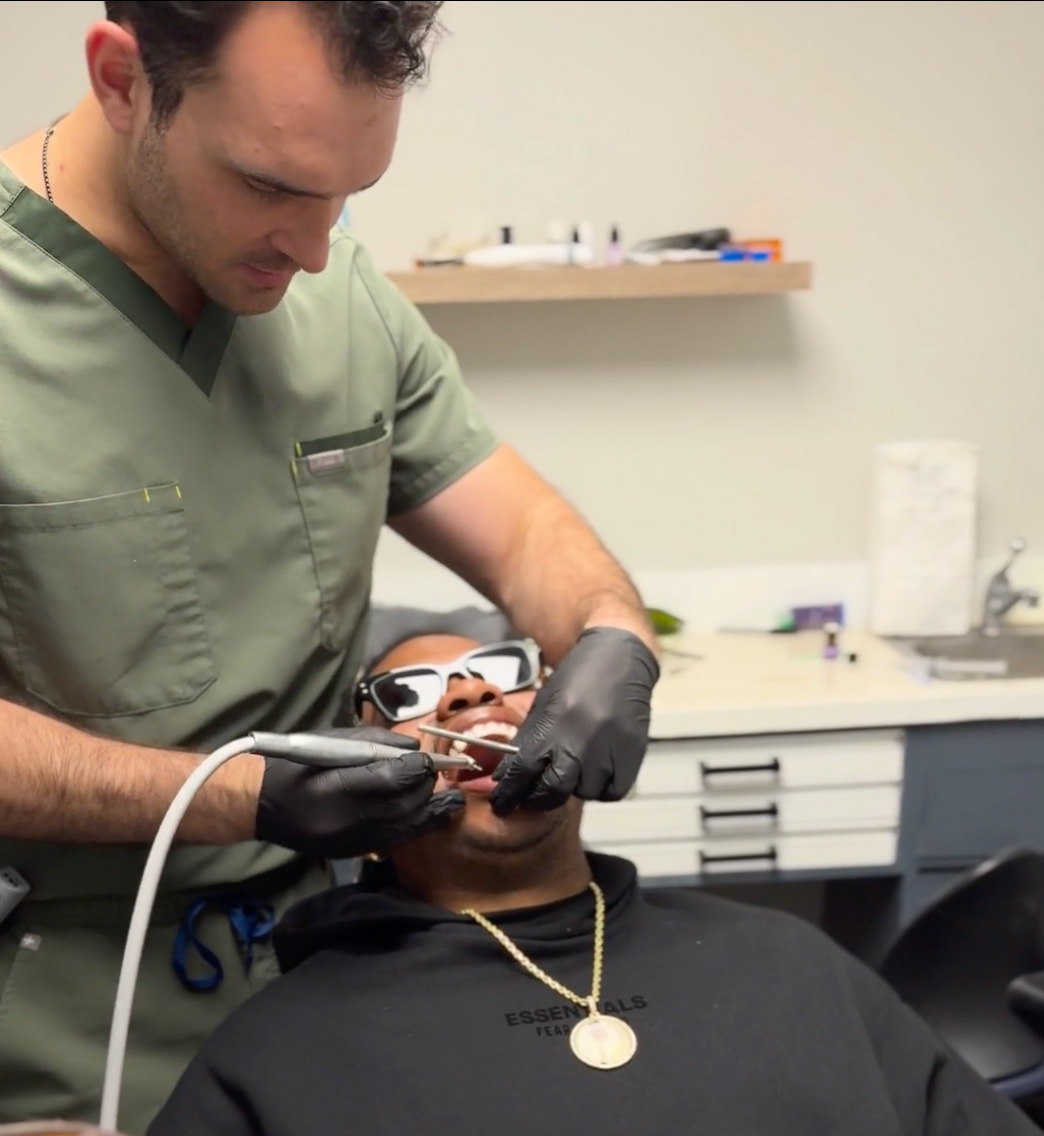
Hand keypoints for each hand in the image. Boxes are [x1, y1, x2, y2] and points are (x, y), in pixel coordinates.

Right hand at [255, 727, 464, 857]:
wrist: (259, 802)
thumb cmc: (295, 763)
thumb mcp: (331, 741)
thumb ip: (375, 743)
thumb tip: (413, 749)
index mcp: (335, 786)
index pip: (390, 780)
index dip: (417, 770)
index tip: (430, 760)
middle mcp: (343, 819)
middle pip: (401, 807)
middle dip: (425, 790)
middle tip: (438, 775)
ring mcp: (346, 841)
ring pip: (401, 829)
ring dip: (427, 813)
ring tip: (450, 802)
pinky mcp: (348, 852)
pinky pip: (390, 841)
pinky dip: (411, 827)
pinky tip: (425, 817)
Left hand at [489, 627, 658, 814]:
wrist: (620, 658)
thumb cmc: (577, 678)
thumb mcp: (545, 704)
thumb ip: (531, 740)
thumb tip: (510, 774)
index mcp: (552, 726)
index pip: (522, 772)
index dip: (508, 792)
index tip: (501, 803)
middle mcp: (579, 744)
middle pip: (552, 791)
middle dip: (538, 799)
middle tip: (532, 797)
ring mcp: (608, 753)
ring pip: (583, 793)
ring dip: (573, 787)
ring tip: (574, 767)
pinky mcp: (631, 758)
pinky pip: (610, 791)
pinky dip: (601, 787)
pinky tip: (597, 770)